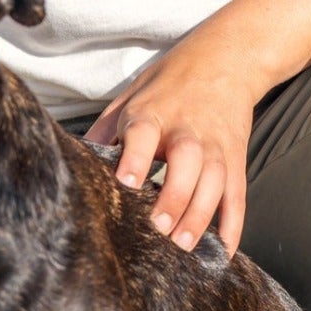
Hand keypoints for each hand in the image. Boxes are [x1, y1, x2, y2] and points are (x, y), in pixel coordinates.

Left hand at [84, 20, 262, 253]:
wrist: (226, 59)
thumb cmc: (168, 83)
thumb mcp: (132, 95)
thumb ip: (106, 130)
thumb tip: (73, 163)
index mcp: (153, 111)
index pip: (144, 131)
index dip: (135, 156)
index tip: (126, 182)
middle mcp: (186, 128)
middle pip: (186, 160)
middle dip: (175, 195)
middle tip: (159, 227)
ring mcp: (215, 144)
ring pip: (214, 180)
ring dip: (201, 214)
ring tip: (184, 245)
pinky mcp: (236, 158)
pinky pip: (237, 194)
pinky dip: (233, 224)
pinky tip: (223, 251)